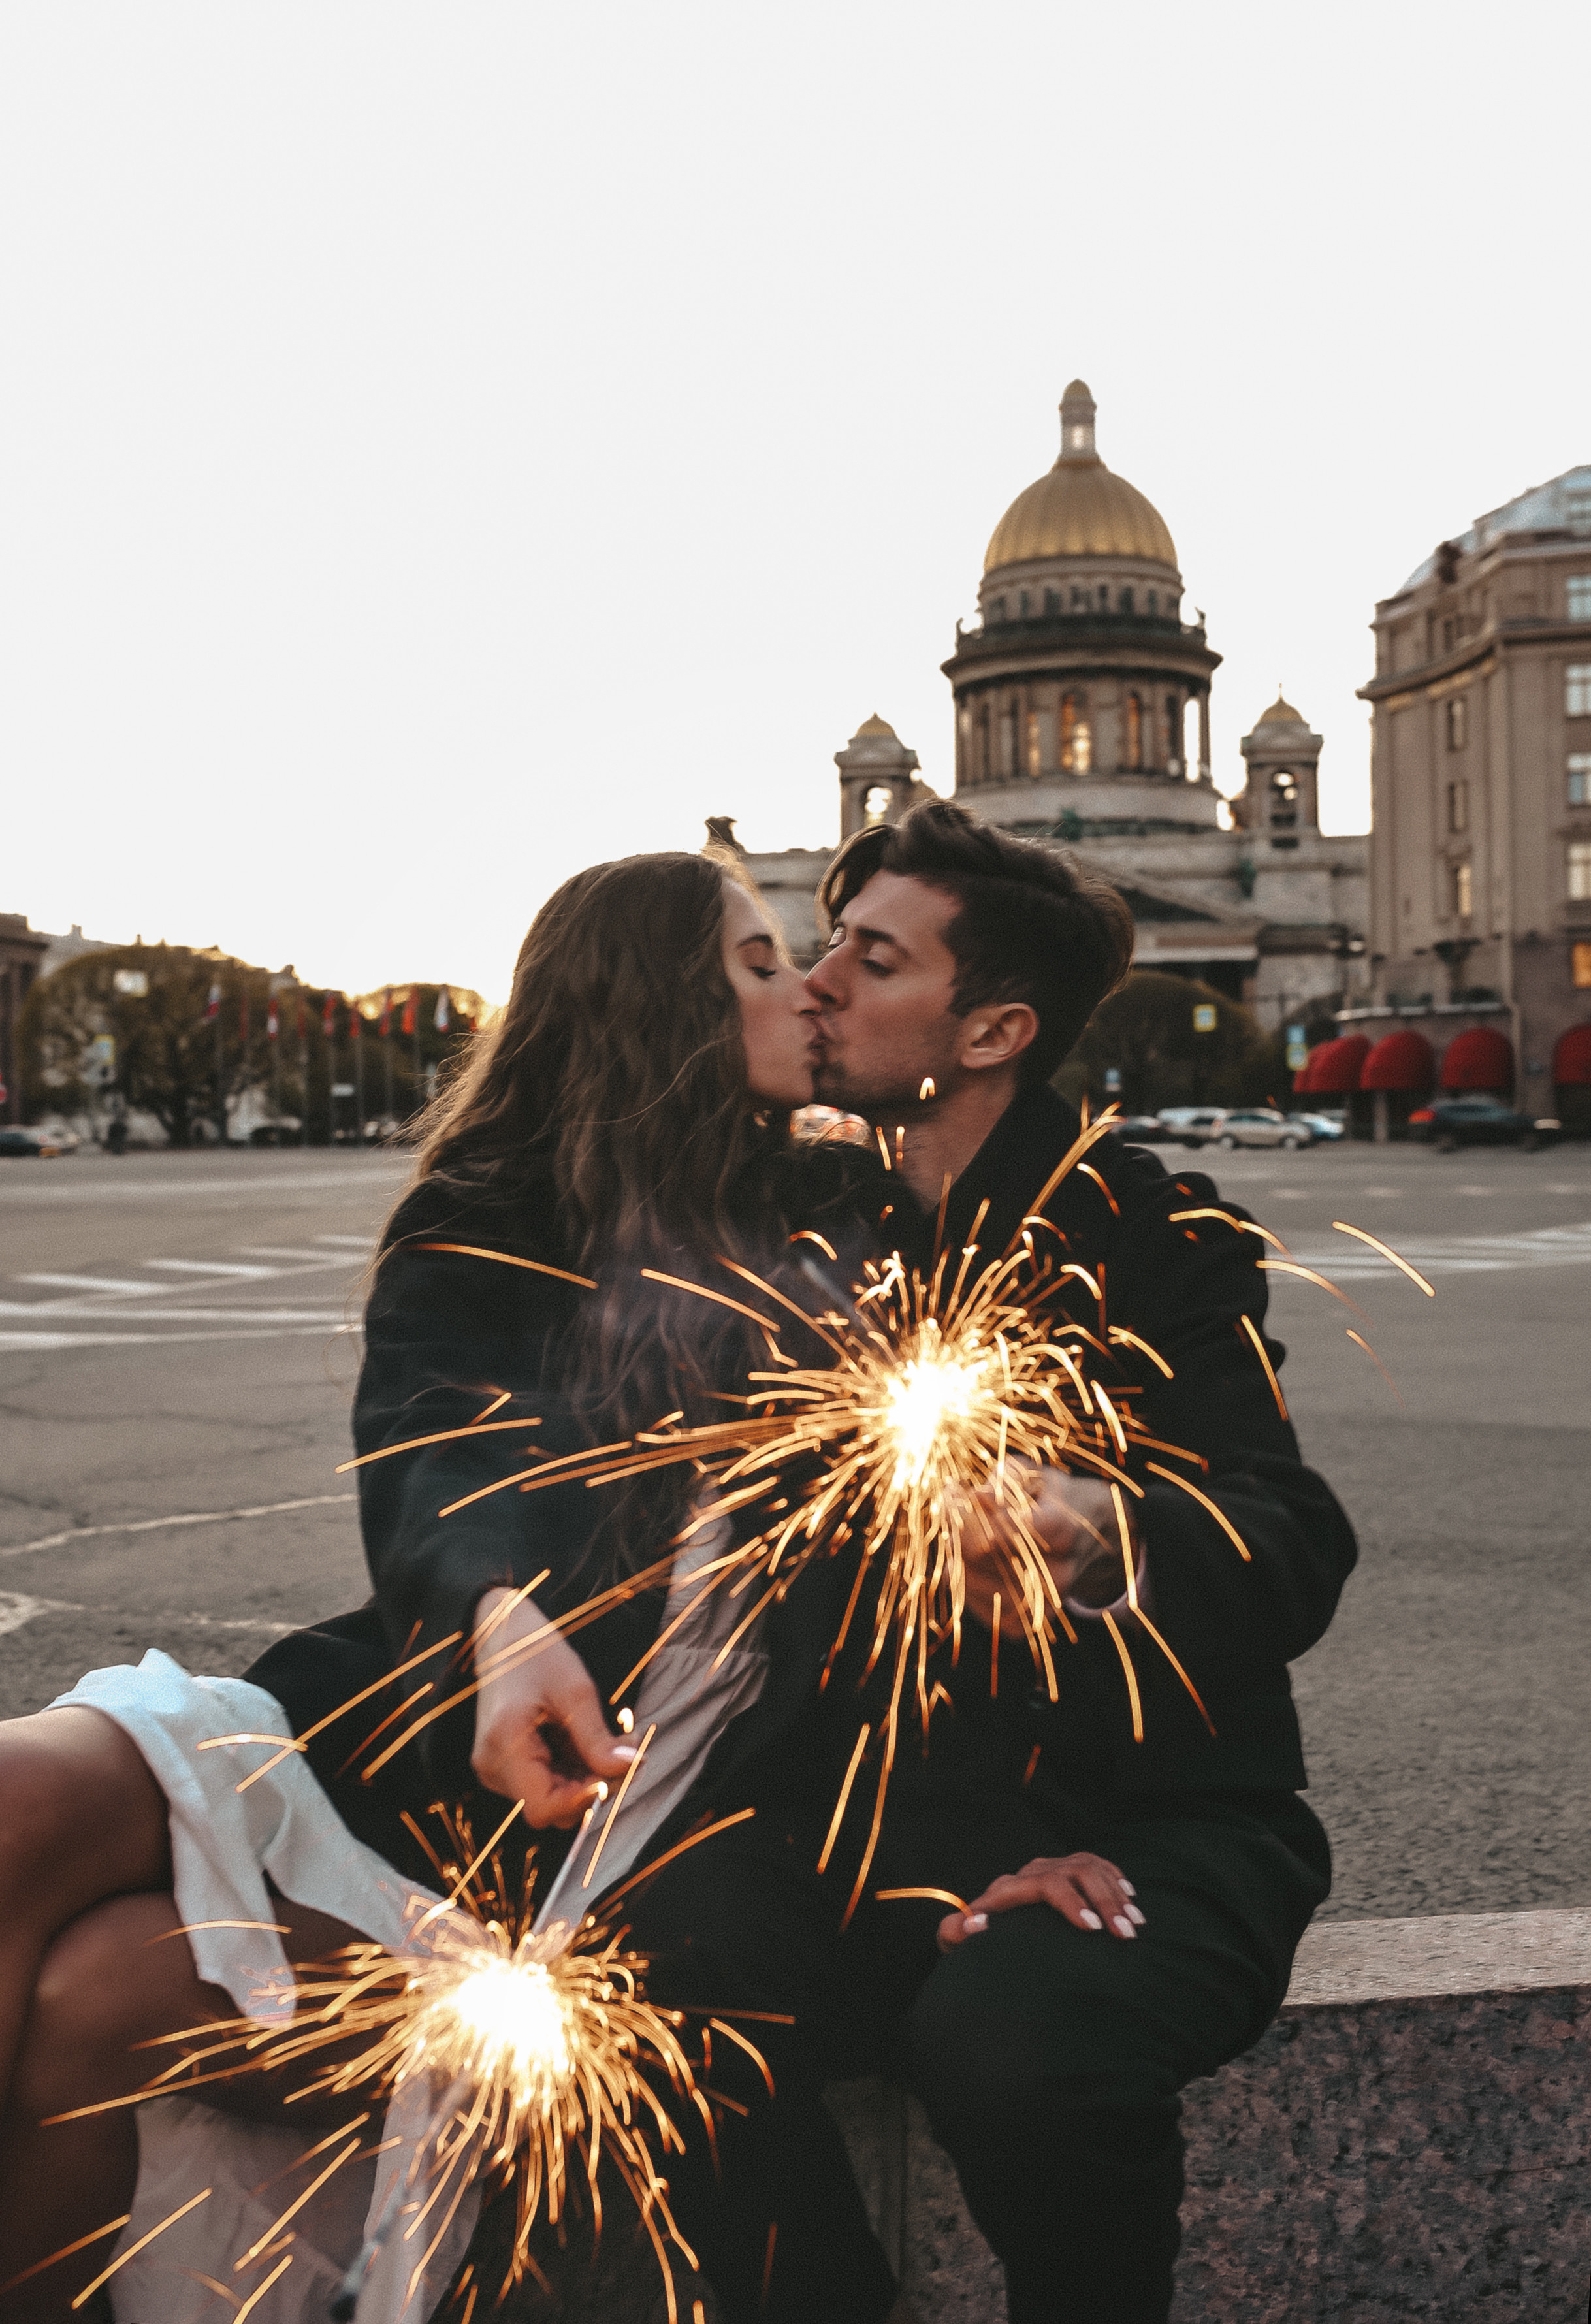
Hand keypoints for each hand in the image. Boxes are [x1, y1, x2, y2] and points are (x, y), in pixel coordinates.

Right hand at [470, 1587, 636, 1828]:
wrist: (503, 1635)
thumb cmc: (536, 1654)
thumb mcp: (575, 1690)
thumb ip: (598, 1737)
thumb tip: (631, 1767)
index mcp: (504, 1744)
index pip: (544, 1806)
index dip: (585, 1799)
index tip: (621, 1772)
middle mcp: (492, 1766)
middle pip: (550, 1806)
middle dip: (593, 1786)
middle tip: (627, 1750)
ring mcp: (495, 1768)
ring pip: (550, 1797)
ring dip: (586, 1777)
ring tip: (611, 1739)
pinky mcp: (504, 1765)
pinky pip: (543, 1783)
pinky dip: (572, 1770)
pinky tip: (586, 1741)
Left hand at [936, 1853, 1144, 1951]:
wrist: (985, 1922)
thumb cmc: (974, 1936)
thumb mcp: (956, 1937)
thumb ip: (953, 1933)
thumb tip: (968, 1925)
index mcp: (1010, 1884)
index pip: (1045, 1884)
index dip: (1070, 1903)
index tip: (1091, 1928)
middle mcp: (1034, 1870)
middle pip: (1076, 1873)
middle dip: (1103, 1902)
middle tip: (1124, 1934)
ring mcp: (1054, 1866)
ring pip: (1091, 1867)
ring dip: (1115, 1895)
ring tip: (1135, 1925)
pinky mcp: (1069, 1868)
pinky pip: (1098, 1863)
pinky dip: (1115, 1878)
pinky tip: (1131, 1898)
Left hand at [955, 1460, 1132, 1631]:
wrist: (1084, 1540)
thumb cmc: (1048, 1499)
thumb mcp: (1031, 1476)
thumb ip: (1003, 1480)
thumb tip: (975, 1498)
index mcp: (1062, 1530)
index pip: (1002, 1526)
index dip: (969, 1508)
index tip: (957, 1491)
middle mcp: (1056, 1574)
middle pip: (978, 1553)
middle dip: (958, 1526)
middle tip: (955, 1507)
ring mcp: (1040, 1605)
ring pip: (966, 1578)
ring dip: (955, 1551)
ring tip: (967, 1532)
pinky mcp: (1021, 1626)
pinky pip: (967, 1599)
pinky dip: (961, 1576)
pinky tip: (974, 1559)